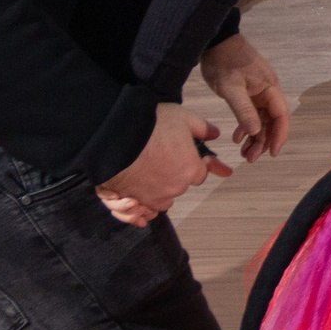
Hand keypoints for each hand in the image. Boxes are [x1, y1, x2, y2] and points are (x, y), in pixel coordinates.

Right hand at [97, 103, 230, 225]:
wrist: (114, 136)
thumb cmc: (152, 124)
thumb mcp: (183, 117)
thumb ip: (202, 128)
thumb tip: (215, 135)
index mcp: (191, 169)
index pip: (200, 173)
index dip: (194, 164)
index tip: (189, 159)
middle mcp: (175, 187)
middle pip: (180, 186)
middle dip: (175, 175)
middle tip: (162, 159)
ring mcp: (152, 197)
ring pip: (162, 200)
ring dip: (158, 191)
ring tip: (147, 176)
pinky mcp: (130, 202)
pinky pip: (139, 212)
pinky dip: (138, 207)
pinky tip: (134, 199)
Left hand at [200, 33, 288, 160]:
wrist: (215, 41)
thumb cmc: (223, 63)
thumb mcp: (231, 88)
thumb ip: (244, 110)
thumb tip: (256, 132)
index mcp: (270, 89)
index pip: (281, 116)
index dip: (279, 136)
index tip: (272, 153)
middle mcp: (268, 91)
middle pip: (272, 121)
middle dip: (264, 141)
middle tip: (250, 158)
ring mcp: (259, 91)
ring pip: (262, 119)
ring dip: (255, 136)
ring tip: (243, 153)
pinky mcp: (249, 91)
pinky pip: (252, 113)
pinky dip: (246, 126)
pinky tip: (236, 137)